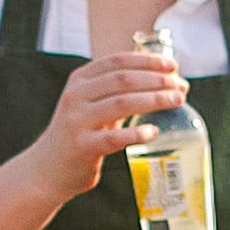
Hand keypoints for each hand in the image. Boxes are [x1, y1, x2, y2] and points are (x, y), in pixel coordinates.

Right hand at [38, 43, 190, 196]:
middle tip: (181, 87)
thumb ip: (118, 90)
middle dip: (157, 80)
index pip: (118, 60)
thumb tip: (166, 80)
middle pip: (123, 79)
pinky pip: (114, 138)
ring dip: (154, 100)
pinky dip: (137, 133)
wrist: (48, 168)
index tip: (173, 66)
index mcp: (80, 79)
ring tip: (177, 102)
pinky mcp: (82, 146)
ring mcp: (77, 121)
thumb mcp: (91, 103)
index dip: (148, 60)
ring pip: (121, 103)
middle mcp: (76, 96)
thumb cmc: (80, 133)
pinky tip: (154, 132)